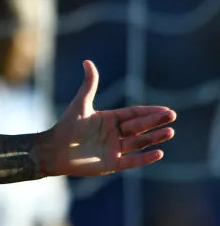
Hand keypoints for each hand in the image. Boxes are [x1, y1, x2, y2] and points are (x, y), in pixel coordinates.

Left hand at [42, 61, 175, 176]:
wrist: (53, 150)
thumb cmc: (66, 126)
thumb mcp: (81, 104)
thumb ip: (89, 85)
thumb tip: (87, 61)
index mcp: (109, 120)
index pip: (134, 115)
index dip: (149, 112)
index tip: (165, 110)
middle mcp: (114, 134)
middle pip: (139, 127)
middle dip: (155, 122)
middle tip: (172, 116)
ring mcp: (114, 149)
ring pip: (139, 143)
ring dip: (154, 138)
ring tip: (170, 132)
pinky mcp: (111, 164)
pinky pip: (132, 161)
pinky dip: (145, 158)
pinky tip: (159, 152)